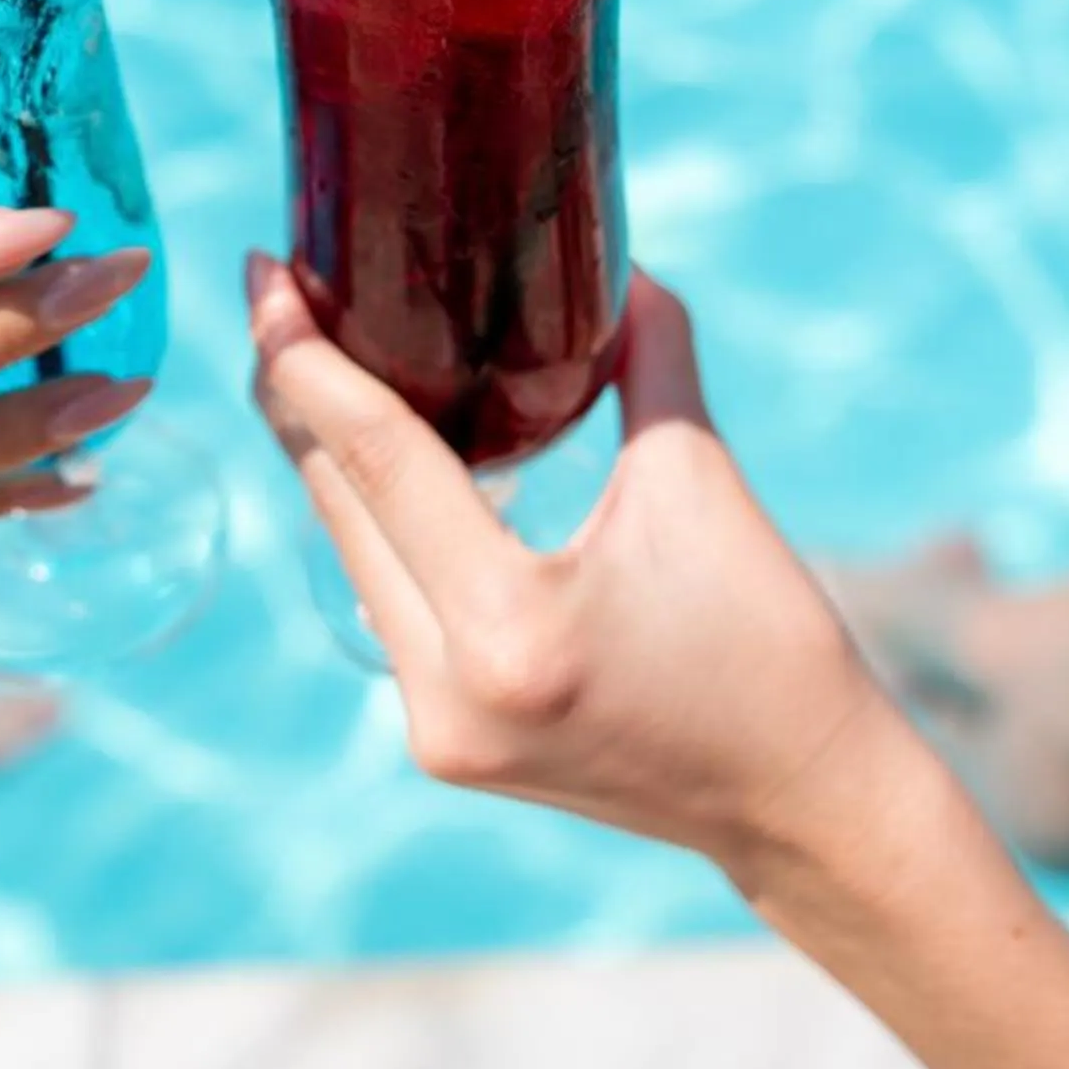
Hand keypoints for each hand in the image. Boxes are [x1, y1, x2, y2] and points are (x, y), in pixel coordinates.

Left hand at [247, 254, 901, 889]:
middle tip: (279, 286)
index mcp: (508, 627)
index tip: (264, 270)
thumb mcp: (704, 483)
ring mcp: (434, 730)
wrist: (804, 804)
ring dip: (328, 457)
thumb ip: (650, 360)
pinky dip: (376, 526)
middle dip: (297, 390)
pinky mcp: (443, 744)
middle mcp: (447, 690)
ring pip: (351, 553)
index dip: (307, 355)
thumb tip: (616, 264)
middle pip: (338, 504)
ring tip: (311, 354)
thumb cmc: (770, 645)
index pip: (375, 460)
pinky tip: (368, 459)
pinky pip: (383, 605)